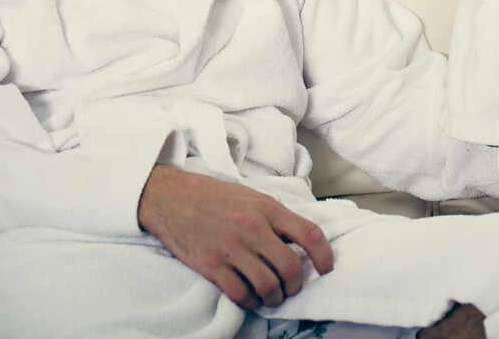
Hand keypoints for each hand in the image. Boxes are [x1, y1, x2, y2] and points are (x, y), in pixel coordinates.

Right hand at [137, 165, 333, 308]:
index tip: (327, 270)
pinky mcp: (211, 265)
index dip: (325, 256)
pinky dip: (251, 302)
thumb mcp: (252, 196)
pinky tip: (250, 297)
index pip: (310, 234)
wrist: (171, 197)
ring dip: (274, 298)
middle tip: (291, 288)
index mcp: (268, 208)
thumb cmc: (214, 196)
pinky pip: (241, 294)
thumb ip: (276, 217)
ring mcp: (231, 247)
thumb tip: (301, 239)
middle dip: (296, 285)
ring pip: (268, 285)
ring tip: (271, 296)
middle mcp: (253, 228)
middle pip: (291, 267)